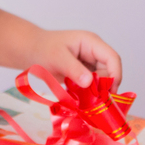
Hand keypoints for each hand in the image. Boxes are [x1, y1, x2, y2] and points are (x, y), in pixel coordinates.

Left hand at [0, 3, 122, 88]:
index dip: (115, 75)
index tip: (109, 92)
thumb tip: (90, 82)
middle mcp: (94, 52)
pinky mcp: (84, 73)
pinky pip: (93, 85)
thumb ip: (73, 69)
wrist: (29, 51)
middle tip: (94, 101)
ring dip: (96, 91)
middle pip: (109, 71)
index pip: (112, 58)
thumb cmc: (42, 49)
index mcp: (91, 42)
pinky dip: (89, 93)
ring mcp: (89, 63)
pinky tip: (80, 98)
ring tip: (84, 100)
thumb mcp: (57, 57)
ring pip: (102, 80)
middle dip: (105, 86)